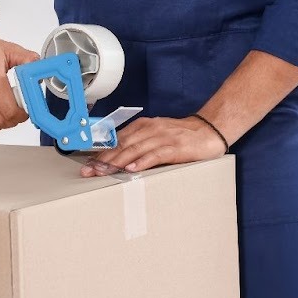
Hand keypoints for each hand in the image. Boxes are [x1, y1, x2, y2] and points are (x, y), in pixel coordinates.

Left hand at [80, 115, 226, 176]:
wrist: (209, 130)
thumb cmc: (181, 136)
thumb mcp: (157, 135)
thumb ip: (140, 142)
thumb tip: (119, 157)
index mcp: (144, 126)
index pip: (118, 139)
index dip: (102, 151)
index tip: (88, 164)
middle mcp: (151, 129)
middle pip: (123, 144)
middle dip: (104, 159)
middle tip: (89, 172)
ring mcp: (163, 137)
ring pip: (135, 149)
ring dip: (117, 162)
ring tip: (103, 172)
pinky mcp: (175, 147)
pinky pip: (156, 155)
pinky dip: (142, 162)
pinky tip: (131, 169)